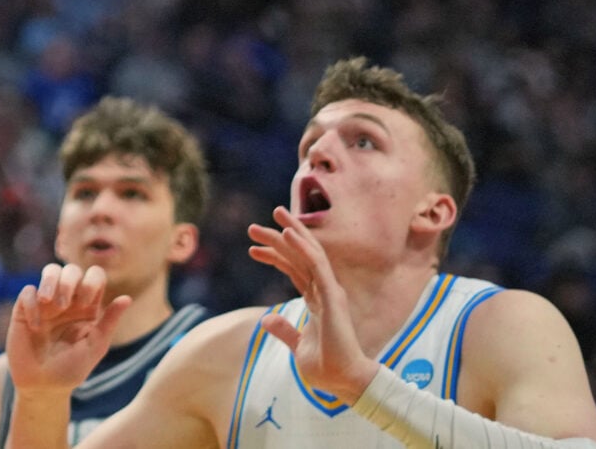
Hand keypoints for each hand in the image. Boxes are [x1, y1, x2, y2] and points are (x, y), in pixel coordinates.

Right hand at [6, 263, 132, 395]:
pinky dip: (32, 304)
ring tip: (50, 302)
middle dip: (70, 281)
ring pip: (49, 271)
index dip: (92, 281)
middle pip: (71, 269)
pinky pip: (28, 292)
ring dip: (50, 281)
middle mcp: (67, 300)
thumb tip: (127, 298)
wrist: (43, 386)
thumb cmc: (71, 369)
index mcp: (87, 307)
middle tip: (66, 304)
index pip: (94, 276)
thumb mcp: (95, 346)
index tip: (87, 302)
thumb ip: (109, 322)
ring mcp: (46, 303)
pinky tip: (36, 326)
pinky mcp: (24, 309)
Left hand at [249, 206, 378, 401]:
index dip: (274, 257)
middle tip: (253, 227)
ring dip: (291, 232)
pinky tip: (288, 233)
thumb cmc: (326, 367)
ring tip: (274, 214)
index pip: (293, 271)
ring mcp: (329, 291)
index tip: (252, 249)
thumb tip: (266, 319)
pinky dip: (303, 247)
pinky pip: (316, 265)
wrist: (343, 381)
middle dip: (278, 239)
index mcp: (317, 301)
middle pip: (298, 257)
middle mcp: (324, 292)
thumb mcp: (298, 346)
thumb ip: (285, 331)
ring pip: (309, 253)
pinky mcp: (333, 295)